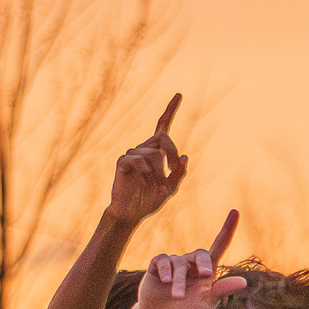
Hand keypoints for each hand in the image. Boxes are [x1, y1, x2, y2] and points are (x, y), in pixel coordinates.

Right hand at [107, 95, 187, 227]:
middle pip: (163, 139)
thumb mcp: (170, 189)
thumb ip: (178, 174)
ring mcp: (132, 154)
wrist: (130, 213)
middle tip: (172, 169)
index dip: (170, 110)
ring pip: (153, 153)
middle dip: (172, 152)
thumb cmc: (148, 200)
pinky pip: (138, 160)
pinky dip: (145, 172)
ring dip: (158, 171)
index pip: (163, 127)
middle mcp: (144, 149)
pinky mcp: (123, 162)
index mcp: (156, 152)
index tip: (179, 95)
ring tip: (154, 185)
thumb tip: (184, 157)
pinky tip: (144, 181)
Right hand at [122, 210, 247, 308]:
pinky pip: (163, 260)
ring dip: (178, 280)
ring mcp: (174, 264)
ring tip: (177, 296)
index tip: (235, 211)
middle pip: (200, 254)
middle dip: (202, 264)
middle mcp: (191, 264)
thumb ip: (222, 290)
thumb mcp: (206, 303)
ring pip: (179, 263)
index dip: (227, 230)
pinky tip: (165, 281)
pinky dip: (165, 269)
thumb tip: (244, 282)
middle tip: (204, 275)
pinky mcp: (157, 267)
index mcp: (207, 271)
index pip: (219, 246)